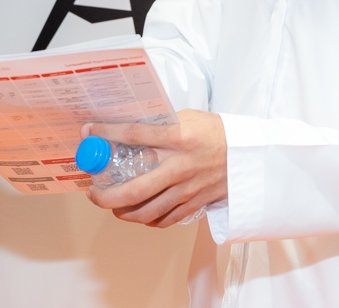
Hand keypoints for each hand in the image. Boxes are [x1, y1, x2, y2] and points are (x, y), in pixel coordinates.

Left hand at [82, 109, 227, 227]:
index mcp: (178, 137)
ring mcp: (187, 189)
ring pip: (146, 211)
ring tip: (111, 204)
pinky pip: (164, 219)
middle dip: (105, 194)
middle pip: (133, 189)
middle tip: (92, 191)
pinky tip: (138, 211)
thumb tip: (126, 129)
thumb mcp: (187, 118)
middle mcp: (180, 166)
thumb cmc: (215, 132)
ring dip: (121, 211)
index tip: (89, 132)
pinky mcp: (194, 204)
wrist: (249, 155)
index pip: (133, 134)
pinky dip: (146, 219)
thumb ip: (160, 125)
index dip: (106, 133)